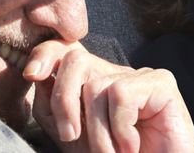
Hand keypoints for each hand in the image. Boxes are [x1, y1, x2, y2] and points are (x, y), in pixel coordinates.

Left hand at [22, 40, 193, 152]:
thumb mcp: (76, 140)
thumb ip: (55, 113)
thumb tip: (39, 80)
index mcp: (95, 82)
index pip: (65, 51)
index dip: (45, 54)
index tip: (32, 74)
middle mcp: (116, 73)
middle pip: (75, 60)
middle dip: (63, 101)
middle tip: (72, 139)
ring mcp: (140, 75)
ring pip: (96, 87)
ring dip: (98, 133)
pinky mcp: (161, 83)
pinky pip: (121, 95)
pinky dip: (120, 129)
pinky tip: (132, 145)